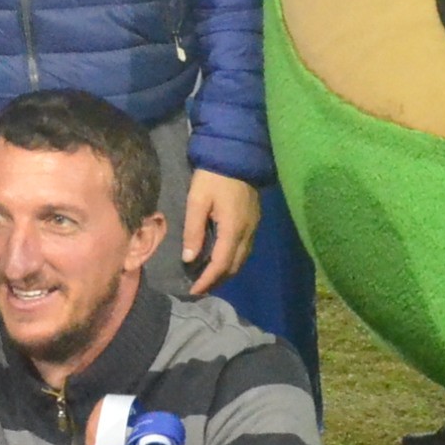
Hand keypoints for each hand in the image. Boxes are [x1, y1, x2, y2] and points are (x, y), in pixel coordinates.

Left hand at [178, 169, 261, 295]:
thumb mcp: (197, 201)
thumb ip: (193, 231)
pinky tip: (221, 258)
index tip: (194, 291)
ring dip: (226, 271)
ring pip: (242, 259)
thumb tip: (189, 259)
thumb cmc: (213, 176)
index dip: (207, 280)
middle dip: (217, 280)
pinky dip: (233, 259)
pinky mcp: (255, 220)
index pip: (221, 264)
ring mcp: (254, 226)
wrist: (237, 154)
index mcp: (233, 229)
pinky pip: (245, 248)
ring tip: (208, 277)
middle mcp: (248, 232)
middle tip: (200, 288)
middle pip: (234, 266)